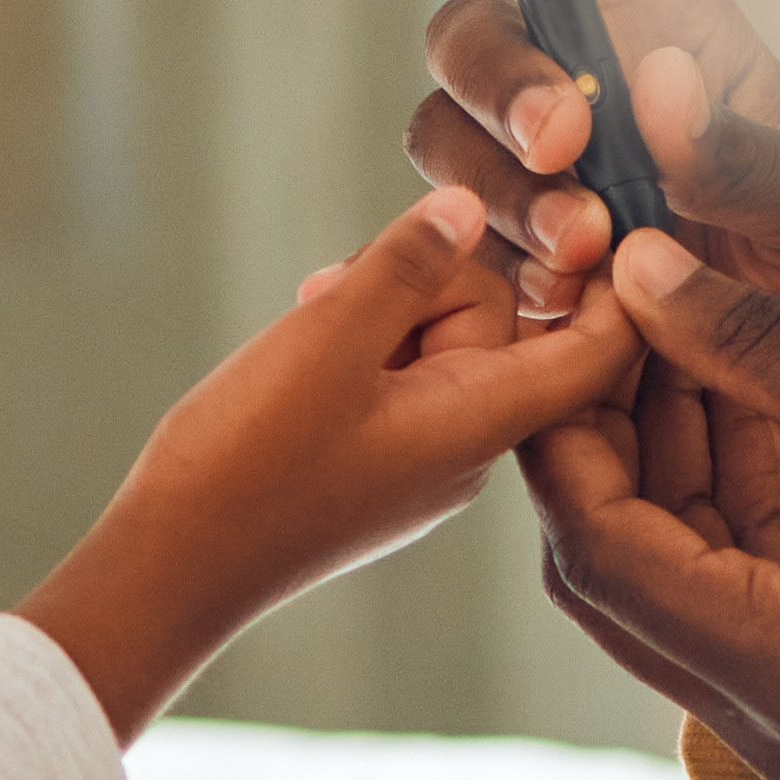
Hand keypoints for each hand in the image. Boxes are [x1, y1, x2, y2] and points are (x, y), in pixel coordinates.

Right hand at [15, 194, 645, 735]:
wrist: (169, 570)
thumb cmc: (247, 464)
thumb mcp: (329, 340)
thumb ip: (406, 266)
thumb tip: (469, 209)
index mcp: (481, 421)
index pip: (597, 348)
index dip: (609, 277)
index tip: (584, 209)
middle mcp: (472, 445)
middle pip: (500, 322)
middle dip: (429, 279)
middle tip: (338, 285)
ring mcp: (426, 457)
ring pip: (440, 340)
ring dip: (384, 308)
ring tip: (310, 316)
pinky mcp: (381, 462)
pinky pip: (402, 376)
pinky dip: (362, 346)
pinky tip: (305, 344)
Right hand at [413, 0, 779, 338]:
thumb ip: (760, 155)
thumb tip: (651, 83)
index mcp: (676, 39)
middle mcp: (591, 99)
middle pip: (478, 28)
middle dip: (503, 72)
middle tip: (575, 143)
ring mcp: (538, 192)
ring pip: (445, 142)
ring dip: (498, 185)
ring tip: (587, 261)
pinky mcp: (507, 288)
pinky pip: (440, 255)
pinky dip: (483, 274)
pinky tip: (554, 316)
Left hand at [533, 237, 779, 779]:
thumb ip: (761, 341)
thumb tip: (635, 268)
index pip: (598, 549)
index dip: (564, 420)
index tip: (569, 306)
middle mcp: (778, 731)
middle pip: (611, 584)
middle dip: (594, 445)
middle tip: (600, 313)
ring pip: (664, 596)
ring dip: (650, 475)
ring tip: (657, 336)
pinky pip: (731, 610)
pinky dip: (712, 515)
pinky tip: (725, 403)